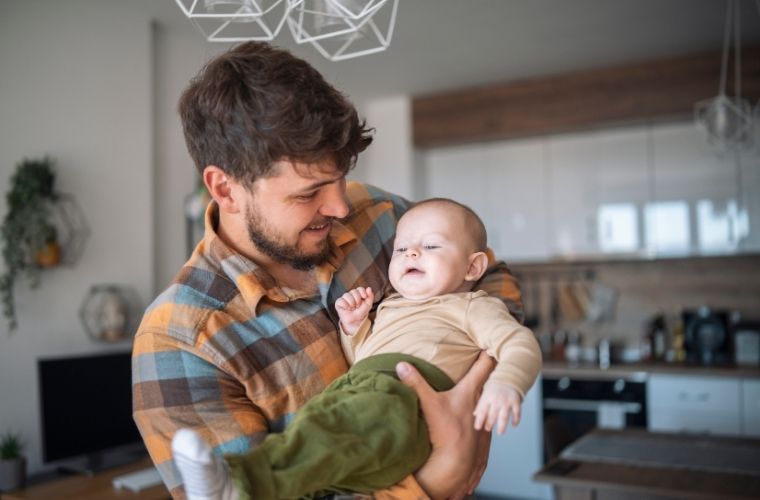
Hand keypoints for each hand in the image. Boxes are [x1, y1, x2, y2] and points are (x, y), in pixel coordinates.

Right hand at [335, 287, 373, 334]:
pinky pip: (341, 300)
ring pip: (347, 295)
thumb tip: (369, 288)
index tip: (364, 297)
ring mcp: (344, 298)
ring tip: (352, 308)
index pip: (360, 288)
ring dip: (352, 303)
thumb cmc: (361, 312)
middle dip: (358, 300)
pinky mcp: (338, 303)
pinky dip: (345, 305)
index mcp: (358, 294)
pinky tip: (347, 308)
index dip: (362, 292)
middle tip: (358, 306)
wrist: (355, 321)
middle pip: (354, 291)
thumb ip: (370, 296)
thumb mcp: (368, 305)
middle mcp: (350, 295)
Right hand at [397, 351, 495, 499]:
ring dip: (490, 390)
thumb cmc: (446, 430)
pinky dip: (488, 409)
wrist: (456, 460)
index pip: (484, 365)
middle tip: (493, 357)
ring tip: (489, 384)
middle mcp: (480, 400)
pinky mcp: (482, 430)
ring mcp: (482, 415)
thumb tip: (401, 365)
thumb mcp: (428, 403)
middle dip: (492, 368)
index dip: (489, 352)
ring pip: (491, 398)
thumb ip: (415, 383)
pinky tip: (483, 412)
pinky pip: (488, 415)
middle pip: (492, 379)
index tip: (492, 342)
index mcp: (470, 390)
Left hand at [473, 382, 521, 434]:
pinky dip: (516, 420)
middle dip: (489, 424)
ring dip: (502, 426)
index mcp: (487, 397)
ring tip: (500, 433)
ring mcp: (507, 401)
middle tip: (488, 428)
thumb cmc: (495, 388)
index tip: (477, 428)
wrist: (508, 377)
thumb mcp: (485, 394)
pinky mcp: (516, 402)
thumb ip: (480, 404)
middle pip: (492, 415)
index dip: (479, 420)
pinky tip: (513, 425)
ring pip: (504, 417)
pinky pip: (516, 413)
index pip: (482, 411)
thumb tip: (474, 415)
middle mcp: (497, 400)